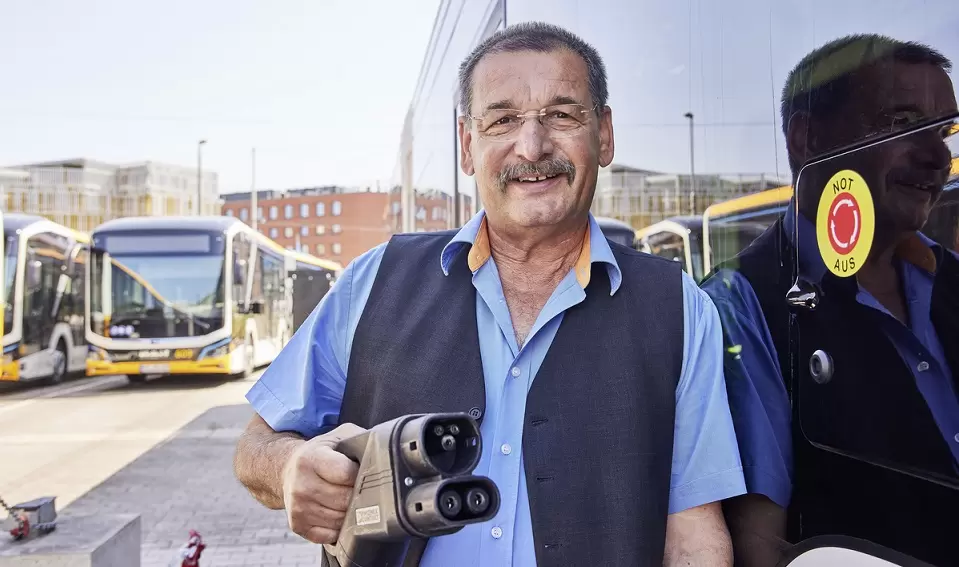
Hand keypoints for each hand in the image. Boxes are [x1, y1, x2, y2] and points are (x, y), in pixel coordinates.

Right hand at [281, 422, 365, 543]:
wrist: (288, 469)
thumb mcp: (338, 437)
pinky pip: (330, 535)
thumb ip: (359, 440)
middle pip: (345, 500)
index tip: (362, 472)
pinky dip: (339, 527)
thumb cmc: (320, 453)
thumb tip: (382, 451)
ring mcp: (298, 508)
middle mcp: (301, 485)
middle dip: (358, 495)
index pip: (347, 474)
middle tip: (358, 486)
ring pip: (340, 520)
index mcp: (311, 459)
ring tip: (347, 498)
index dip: (361, 474)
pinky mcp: (298, 525)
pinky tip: (337, 512)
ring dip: (351, 512)